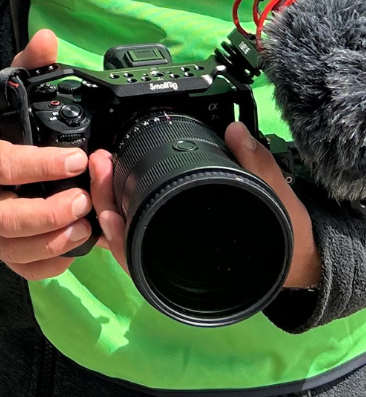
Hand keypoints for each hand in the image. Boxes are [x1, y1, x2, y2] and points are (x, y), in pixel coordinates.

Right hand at [0, 29, 92, 280]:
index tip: (79, 159)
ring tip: (85, 226)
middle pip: (5, 216)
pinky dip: (48, 265)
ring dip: (53, 241)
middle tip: (85, 200)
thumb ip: (28, 66)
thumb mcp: (7, 94)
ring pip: (12, 247)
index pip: (3, 165)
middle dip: (49, 213)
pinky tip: (73, 248)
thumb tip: (46, 37)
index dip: (41, 165)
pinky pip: (20, 268)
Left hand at [90, 122, 321, 289]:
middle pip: (122, 240)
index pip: (143, 261)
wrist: (296, 255)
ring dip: (105, 199)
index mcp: (195, 264)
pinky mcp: (166, 230)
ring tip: (101, 165)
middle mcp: (173, 261)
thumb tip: (235, 131)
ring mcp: (166, 247)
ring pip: (122, 232)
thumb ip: (258, 168)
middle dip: (104, 202)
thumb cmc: (283, 239)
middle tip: (100, 163)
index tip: (108, 209)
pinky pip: (132, 222)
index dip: (120, 238)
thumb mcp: (276, 202)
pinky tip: (109, 178)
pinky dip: (118, 203)